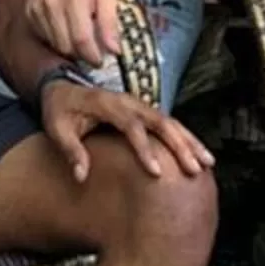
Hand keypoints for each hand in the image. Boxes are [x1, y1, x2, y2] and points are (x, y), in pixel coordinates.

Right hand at [27, 0, 121, 65]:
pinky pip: (43, 36)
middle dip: (81, 54)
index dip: (92, 56)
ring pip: (54, 44)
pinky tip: (65, 27)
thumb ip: (110, 23)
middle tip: (92, 49)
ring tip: (80, 36)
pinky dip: (55, 38)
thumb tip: (114, 51)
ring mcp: (37, 7)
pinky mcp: (29, 10)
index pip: (81, 39)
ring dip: (68, 47)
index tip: (100, 60)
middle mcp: (51, 2)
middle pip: (66, 46)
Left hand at [38, 75, 215, 187]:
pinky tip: (199, 154)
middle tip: (194, 169)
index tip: (156, 173)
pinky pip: (169, 124)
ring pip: (170, 122)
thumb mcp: (57, 129)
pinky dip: (186, 138)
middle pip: (160, 122)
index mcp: (108, 104)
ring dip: (189, 141)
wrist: (62, 88)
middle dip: (179, 146)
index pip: (131, 127)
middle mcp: (128, 102)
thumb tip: (81, 177)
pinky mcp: (144, 112)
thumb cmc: (60, 111)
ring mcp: (139, 105)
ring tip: (207, 163)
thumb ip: (70, 151)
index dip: (144, 149)